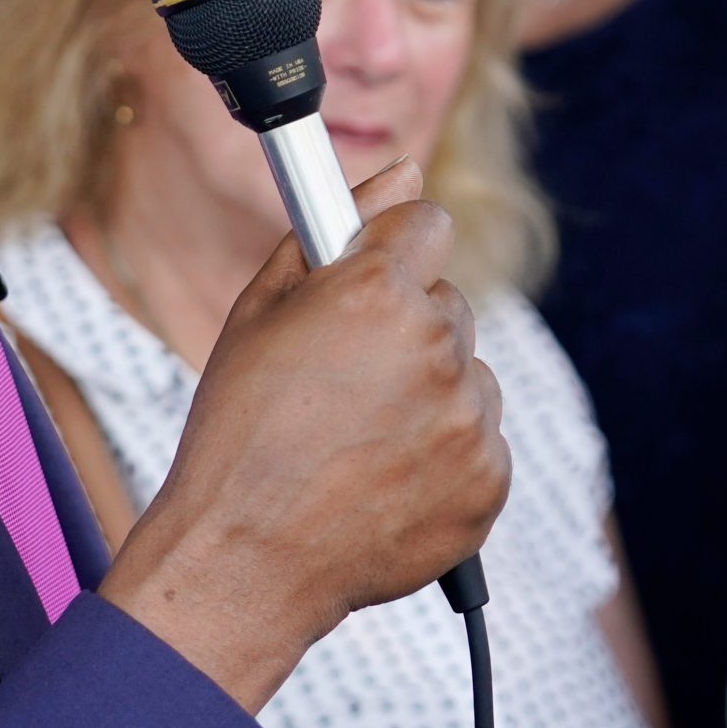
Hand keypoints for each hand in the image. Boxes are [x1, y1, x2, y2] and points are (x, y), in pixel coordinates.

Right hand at [101, 160, 508, 709]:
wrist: (246, 557)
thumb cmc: (237, 429)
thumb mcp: (258, 312)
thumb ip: (334, 229)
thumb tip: (403, 169)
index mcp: (377, 293)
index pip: (426, 224)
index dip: (391, 247)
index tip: (370, 270)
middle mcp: (436, 349)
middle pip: (444, 304)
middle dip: (402, 326)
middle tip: (340, 376)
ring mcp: (469, 421)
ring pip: (466, 374)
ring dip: (428, 391)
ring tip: (357, 436)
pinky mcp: (489, 484)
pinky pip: (479, 441)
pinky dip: (442, 453)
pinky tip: (381, 475)